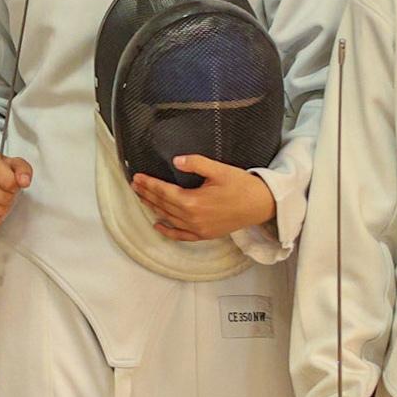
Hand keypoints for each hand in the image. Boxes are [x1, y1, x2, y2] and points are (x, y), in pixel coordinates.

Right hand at [0, 152, 32, 229]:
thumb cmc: (0, 171)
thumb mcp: (15, 165)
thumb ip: (23, 170)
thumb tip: (24, 181)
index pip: (10, 182)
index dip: (15, 186)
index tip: (12, 183)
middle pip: (5, 198)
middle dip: (10, 197)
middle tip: (6, 191)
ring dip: (4, 208)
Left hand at [130, 155, 276, 241]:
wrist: (261, 205)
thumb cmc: (242, 186)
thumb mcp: (219, 170)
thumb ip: (196, 164)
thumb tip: (176, 161)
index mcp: (193, 201)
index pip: (163, 191)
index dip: (149, 184)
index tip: (137, 177)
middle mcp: (192, 218)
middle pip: (162, 205)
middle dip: (147, 194)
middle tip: (135, 185)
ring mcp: (197, 229)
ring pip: (168, 218)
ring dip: (153, 208)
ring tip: (142, 198)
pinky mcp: (205, 234)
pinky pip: (181, 236)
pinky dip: (167, 231)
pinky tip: (158, 225)